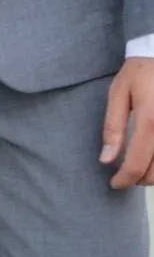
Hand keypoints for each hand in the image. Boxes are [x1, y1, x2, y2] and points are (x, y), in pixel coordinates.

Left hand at [101, 57, 153, 187]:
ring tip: (140, 167)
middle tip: (126, 174)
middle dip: (139, 180)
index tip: (114, 184)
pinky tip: (153, 158)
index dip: (124, 179)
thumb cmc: (140, 72)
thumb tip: (106, 159)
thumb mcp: (119, 92)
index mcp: (150, 120)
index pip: (137, 164)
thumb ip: (113, 127)